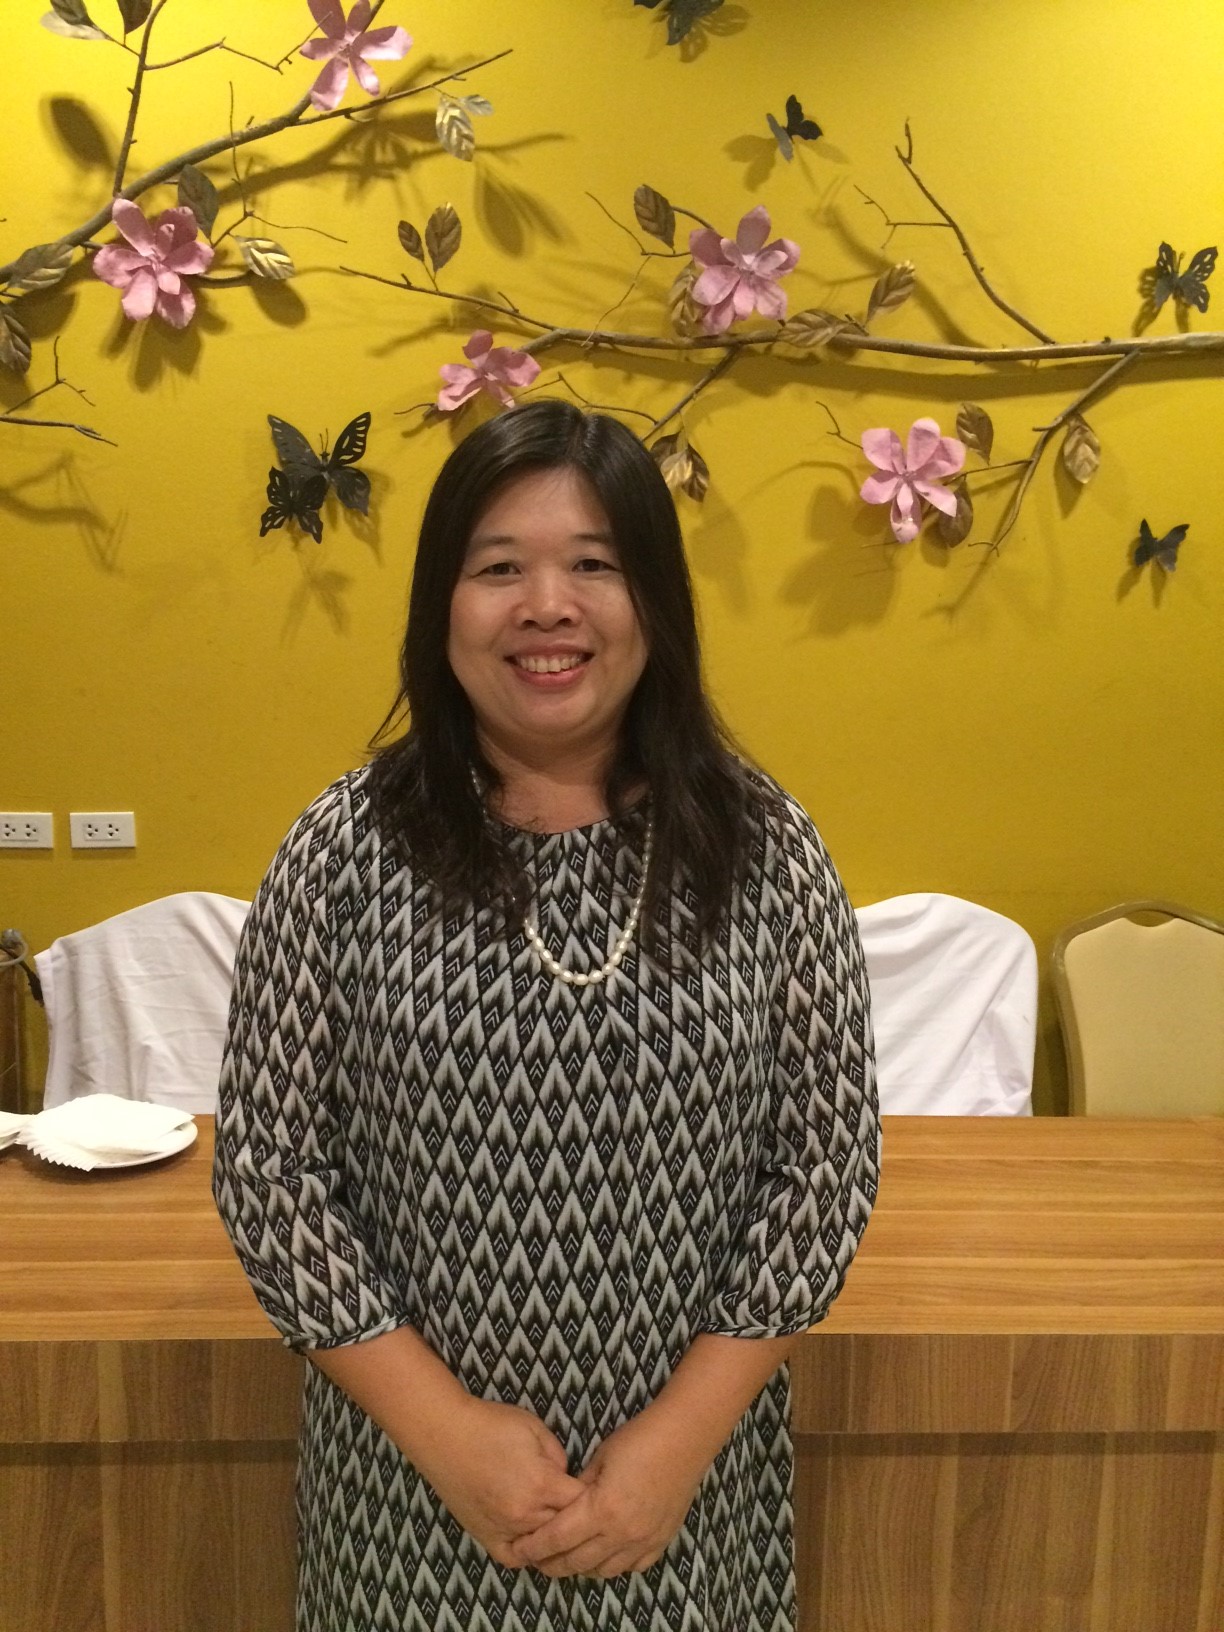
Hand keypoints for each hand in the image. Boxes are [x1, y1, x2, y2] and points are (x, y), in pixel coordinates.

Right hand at [417, 1397, 587, 1569]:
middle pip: (566, 1528)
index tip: (595, 1489)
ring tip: (563, 1525)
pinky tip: (535, 1541)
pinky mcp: (485, 1536)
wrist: (446, 1434)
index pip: (583, 1503)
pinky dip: (528, 1553)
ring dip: (555, 1536)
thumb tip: (565, 1477)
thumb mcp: (535, 1429)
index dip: (593, 1495)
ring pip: (544, 1547)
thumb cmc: (491, 1425)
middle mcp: (526, 1514)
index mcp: (542, 1484)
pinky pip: (514, 1558)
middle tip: (580, 1506)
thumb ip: (559, 1456)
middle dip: (578, 1517)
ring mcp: (504, 1529)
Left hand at [508, 1406, 707, 1580]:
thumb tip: (564, 1506)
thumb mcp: (599, 1459)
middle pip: (577, 1562)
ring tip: (566, 1558)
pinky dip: (613, 1565)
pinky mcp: (661, 1542)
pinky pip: (631, 1567)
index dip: (535, 1547)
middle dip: (552, 1564)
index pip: (557, 1539)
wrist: (684, 1438)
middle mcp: (622, 1533)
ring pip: (603, 1571)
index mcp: (601, 1509)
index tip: (520, 1548)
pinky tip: (603, 1555)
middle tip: (537, 1560)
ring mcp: (644, 1541)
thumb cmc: (638, 1439)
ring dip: (581, 1567)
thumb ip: (579, 1488)